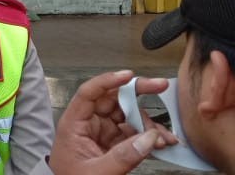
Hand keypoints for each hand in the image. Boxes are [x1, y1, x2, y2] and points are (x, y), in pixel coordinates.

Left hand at [48, 70, 177, 174]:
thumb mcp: (96, 172)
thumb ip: (122, 156)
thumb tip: (150, 139)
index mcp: (74, 124)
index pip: (88, 93)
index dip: (107, 81)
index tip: (128, 75)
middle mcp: (88, 123)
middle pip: (112, 98)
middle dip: (138, 93)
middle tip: (161, 86)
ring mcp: (102, 132)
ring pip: (128, 116)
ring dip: (149, 123)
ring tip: (165, 139)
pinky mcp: (113, 142)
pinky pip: (134, 133)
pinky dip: (149, 136)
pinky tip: (162, 142)